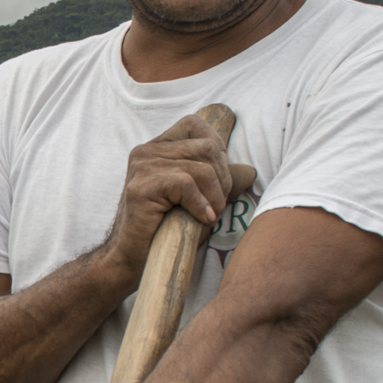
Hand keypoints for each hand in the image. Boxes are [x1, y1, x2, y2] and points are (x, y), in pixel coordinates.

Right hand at [101, 113, 257, 281]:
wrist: (132, 258)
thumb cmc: (167, 229)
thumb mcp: (200, 198)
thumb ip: (220, 180)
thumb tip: (250, 170)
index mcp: (158, 147)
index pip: (195, 124)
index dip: (217, 147)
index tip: (218, 179)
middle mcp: (147, 151)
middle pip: (207, 147)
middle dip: (223, 178)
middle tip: (217, 205)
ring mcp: (142, 167)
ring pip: (201, 168)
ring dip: (215, 196)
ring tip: (209, 215)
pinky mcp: (141, 187)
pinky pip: (187, 184)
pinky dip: (201, 204)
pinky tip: (201, 219)